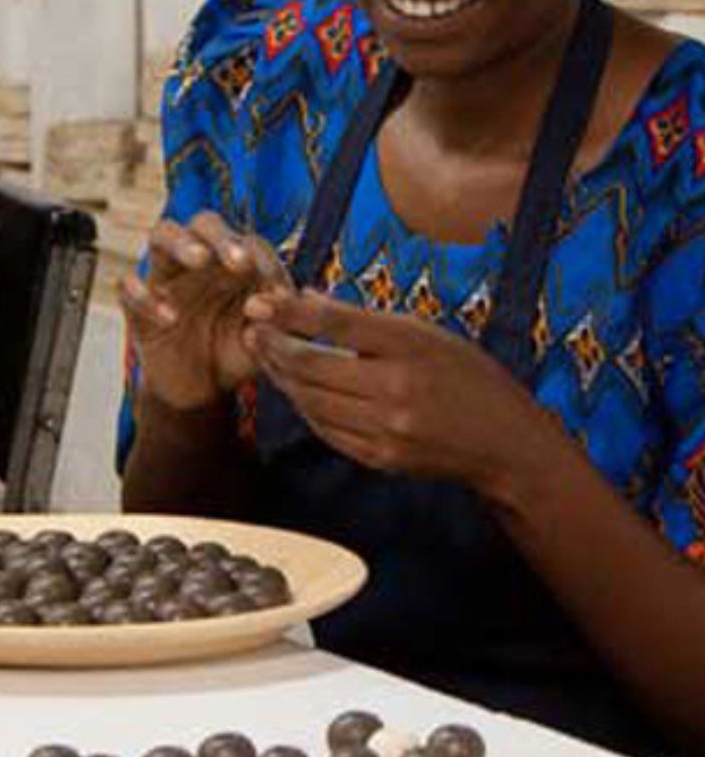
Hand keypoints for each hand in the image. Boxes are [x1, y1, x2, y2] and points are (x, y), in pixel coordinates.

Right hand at [119, 212, 291, 409]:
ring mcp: (166, 277)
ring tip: (199, 258)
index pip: (249, 242)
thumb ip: (281, 320)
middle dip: (221, 236)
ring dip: (180, 241)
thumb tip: (278, 299)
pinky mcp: (138, 304)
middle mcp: (200, 261)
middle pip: (204, 223)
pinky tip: (169, 317)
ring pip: (162, 234)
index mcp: (236, 262)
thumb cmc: (238, 351)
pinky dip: (145, 295)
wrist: (202, 388)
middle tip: (239, 261)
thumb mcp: (268, 340)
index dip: (264, 262)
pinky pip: (129, 286)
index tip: (277, 293)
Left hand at [243, 287, 563, 498]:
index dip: (290, 312)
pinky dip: (305, 408)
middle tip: (250, 329)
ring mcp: (387, 429)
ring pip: (312, 401)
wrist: (506, 442)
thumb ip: (364, 319)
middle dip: (274, 346)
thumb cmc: (467, 375)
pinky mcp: (381, 458)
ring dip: (282, 378)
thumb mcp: (425, 332)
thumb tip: (307, 297)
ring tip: (264, 356)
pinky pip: (327, 431)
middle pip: (313, 366)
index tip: (259, 302)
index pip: (335, 324)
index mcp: (409, 346)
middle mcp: (396, 389)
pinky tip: (293, 390)